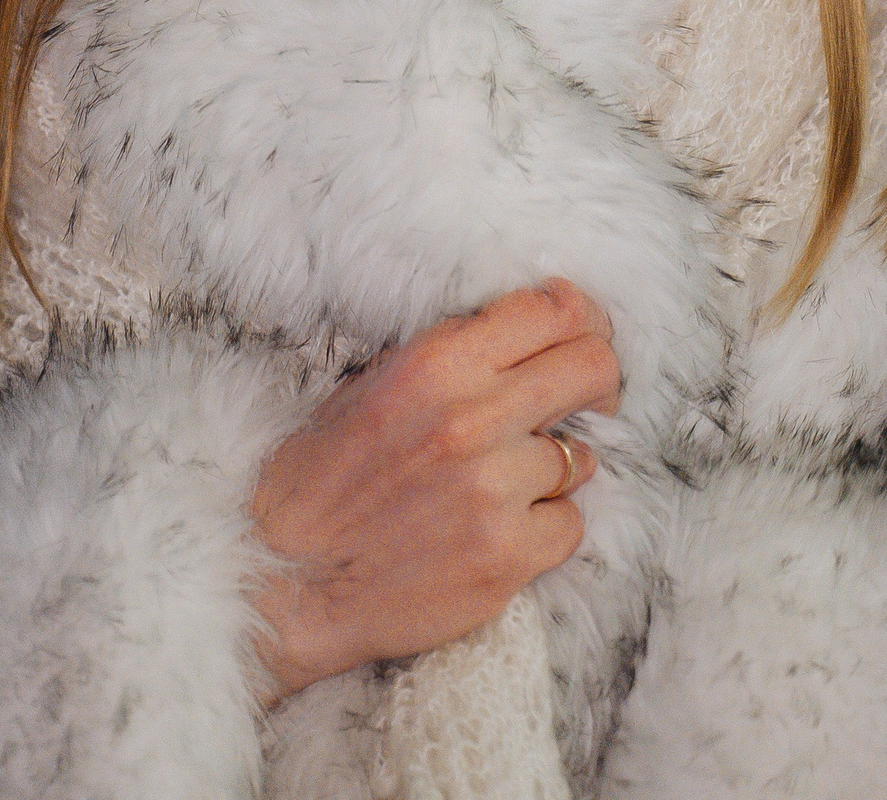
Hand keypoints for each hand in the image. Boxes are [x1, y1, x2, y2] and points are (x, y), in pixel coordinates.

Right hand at [248, 278, 619, 705]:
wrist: (289, 576)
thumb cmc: (324, 476)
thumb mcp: (374, 383)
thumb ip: (453, 354)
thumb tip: (529, 329)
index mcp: (437, 364)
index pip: (552, 310)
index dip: (579, 317)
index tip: (580, 332)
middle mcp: (473, 419)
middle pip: (594, 369)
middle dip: (596, 379)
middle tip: (584, 397)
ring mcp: (494, 491)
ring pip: (579, 456)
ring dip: (553, 467)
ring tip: (505, 481)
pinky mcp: (507, 557)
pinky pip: (569, 524)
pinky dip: (545, 526)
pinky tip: (501, 527)